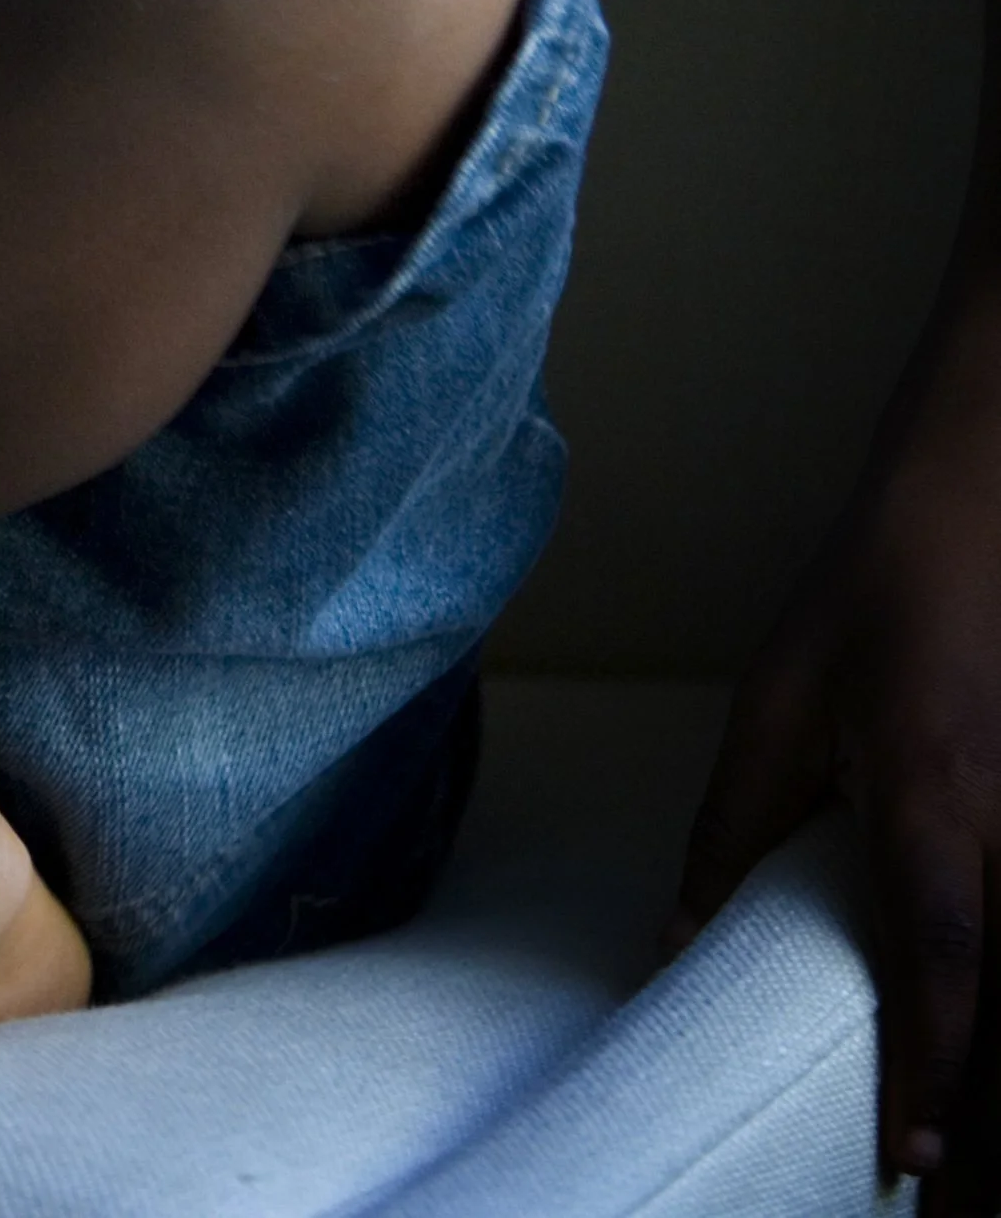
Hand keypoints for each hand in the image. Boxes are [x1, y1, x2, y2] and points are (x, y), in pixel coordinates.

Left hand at [670, 408, 1000, 1212]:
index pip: (945, 961)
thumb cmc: (869, 597)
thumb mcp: (775, 704)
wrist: (978, 499)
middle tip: (946, 1211)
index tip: (915, 1166)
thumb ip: (731, 833)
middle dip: (996, 1128)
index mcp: (935, 797)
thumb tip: (676, 949)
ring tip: (978, 1183)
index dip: (937, 1072)